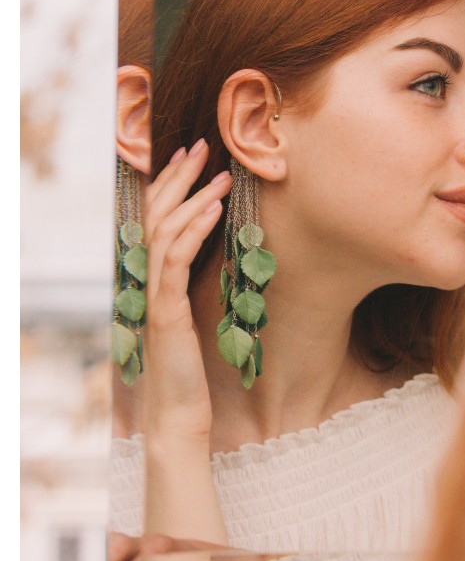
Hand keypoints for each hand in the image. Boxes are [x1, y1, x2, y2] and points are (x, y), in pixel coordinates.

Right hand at [144, 139, 230, 440]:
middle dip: (178, 178)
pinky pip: (174, 263)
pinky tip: (212, 212)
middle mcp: (149, 281)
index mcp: (155, 280)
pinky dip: (193, 232)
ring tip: (219, 175)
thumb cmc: (189, 370)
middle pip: (156, 216)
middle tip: (199, 146)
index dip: (171, 186)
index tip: (189, 157)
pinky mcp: (166, 312)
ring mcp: (154, 295)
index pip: (157, 220)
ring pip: (165, 233)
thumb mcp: (194, 320)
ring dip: (192, 199)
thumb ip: (194, 287)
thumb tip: (214, 257)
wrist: (178, 414)